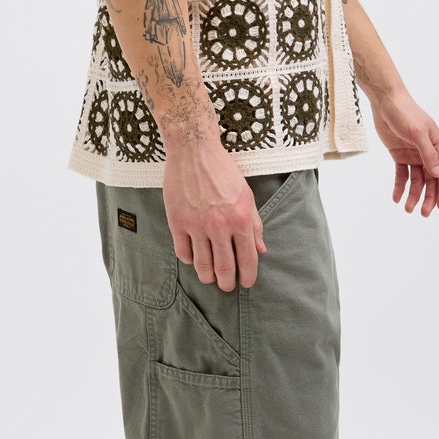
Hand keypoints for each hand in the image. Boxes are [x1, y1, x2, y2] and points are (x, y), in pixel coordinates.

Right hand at [162, 134, 265, 289]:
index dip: (248, 276)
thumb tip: (261, 249)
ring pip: (202, 265)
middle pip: (224, 268)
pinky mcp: (177, 222)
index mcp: (240, 219)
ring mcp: (196, 225)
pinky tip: (194, 257)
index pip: (247, 259)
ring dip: (207, 276)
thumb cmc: (223, 171)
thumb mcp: (246, 196)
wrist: (194, 152)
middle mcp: (219, 226)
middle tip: (227, 286)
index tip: (246, 282)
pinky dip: (189, 260)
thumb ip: (254, 224)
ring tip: (210, 277)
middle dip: (227, 283)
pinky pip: (183, 252)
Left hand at [369, 88, 438, 215]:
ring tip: (408, 209)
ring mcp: (414, 154)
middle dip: (429, 197)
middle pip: (432, 180)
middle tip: (423, 213)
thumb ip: (428, 154)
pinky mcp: (400, 155)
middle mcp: (428, 152)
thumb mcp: (418, 134)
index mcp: (438, 146)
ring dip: (414, 195)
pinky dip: (400, 186)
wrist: (385, 102)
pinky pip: (402, 174)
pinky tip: (396, 198)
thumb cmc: (405, 113)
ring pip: (417, 180)